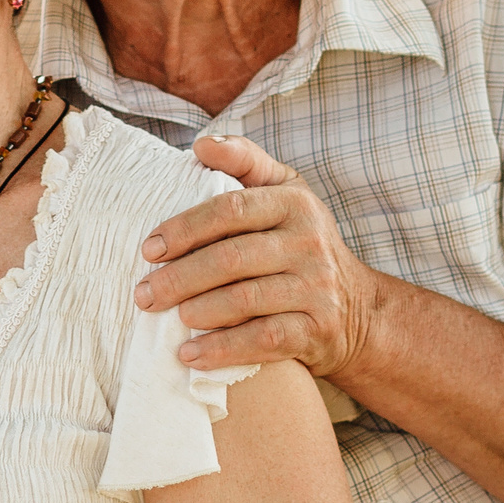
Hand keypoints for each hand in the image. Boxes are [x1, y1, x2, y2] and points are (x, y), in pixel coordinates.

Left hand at [135, 135, 380, 379]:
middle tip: (144, 294)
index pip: (230, 209)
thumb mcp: (285, 193)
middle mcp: (309, 242)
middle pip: (231, 258)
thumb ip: (245, 163)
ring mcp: (316, 289)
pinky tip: (191, 356)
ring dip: (198, 312)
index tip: (149, 250)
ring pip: (245, 300)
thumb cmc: (301, 244)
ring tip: (169, 318)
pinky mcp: (318, 331)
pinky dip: (222, 350)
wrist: (359, 310)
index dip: (184, 228)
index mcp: (294, 203)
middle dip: (179, 277)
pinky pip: (264, 340)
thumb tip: (201, 146)